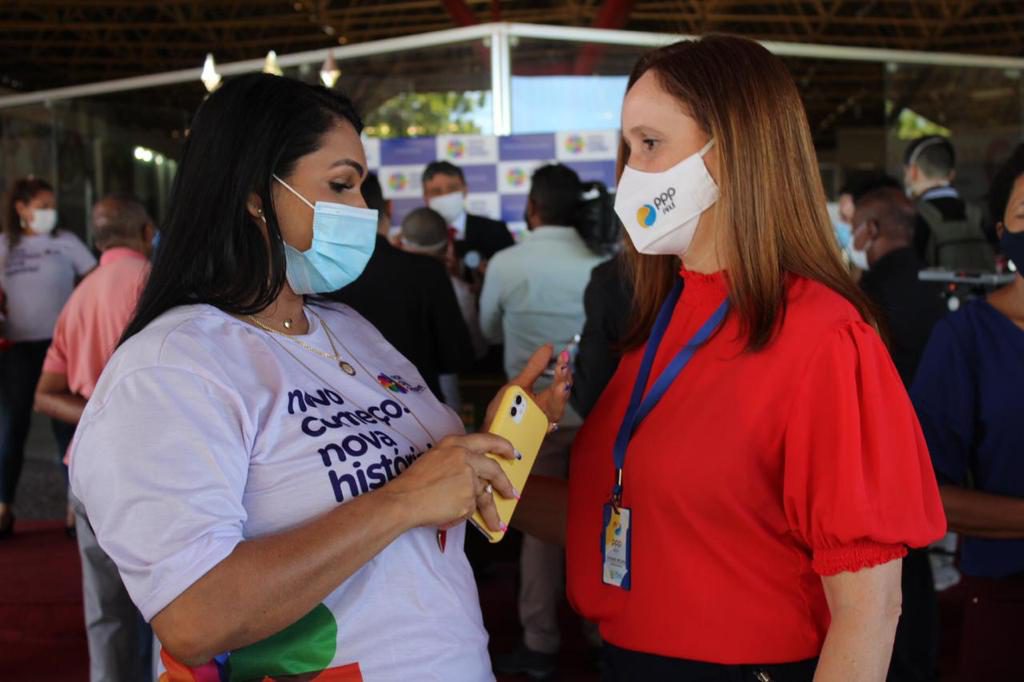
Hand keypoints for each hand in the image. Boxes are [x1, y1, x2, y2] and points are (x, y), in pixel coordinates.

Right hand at [385, 433, 517, 531]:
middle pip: (493, 469)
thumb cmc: (412, 483)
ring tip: (496, 524)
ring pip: (484, 495)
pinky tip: (449, 517)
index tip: (511, 452)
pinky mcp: (468, 497)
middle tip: (511, 492)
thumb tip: (474, 477)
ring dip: (491, 512)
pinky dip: (462, 515)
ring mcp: (468, 477)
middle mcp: (464, 457)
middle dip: (505, 484)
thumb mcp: (434, 459)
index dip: (502, 446)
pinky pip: (471, 509)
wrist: (403, 500)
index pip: (486, 439)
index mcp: (454, 444)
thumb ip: (455, 461)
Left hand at [484, 344, 572, 431]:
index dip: (563, 369)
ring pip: (556, 413)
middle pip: (561, 396)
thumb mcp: (518, 384)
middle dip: (563, 382)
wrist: (492, 431)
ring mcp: (540, 424)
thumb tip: (548, 347)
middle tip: (563, 368)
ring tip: (561, 386)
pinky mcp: (532, 435)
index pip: (560, 381)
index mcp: (546, 398)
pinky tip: (549, 415)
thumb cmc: (505, 409)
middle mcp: (546, 411)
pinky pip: (542, 431)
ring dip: (559, 398)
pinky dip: (547, 423)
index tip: (564, 355)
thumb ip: (535, 367)